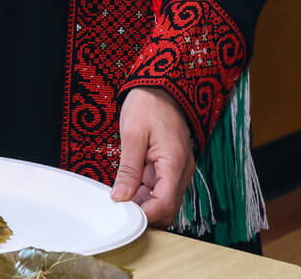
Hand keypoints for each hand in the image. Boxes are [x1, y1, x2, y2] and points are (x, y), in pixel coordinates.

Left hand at [110, 87, 194, 227]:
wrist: (161, 85)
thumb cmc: (148, 103)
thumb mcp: (132, 134)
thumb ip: (128, 169)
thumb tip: (121, 197)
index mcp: (174, 162)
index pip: (165, 204)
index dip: (145, 215)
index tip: (124, 215)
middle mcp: (182, 170)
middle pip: (167, 207)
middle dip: (145, 211)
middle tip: (118, 206)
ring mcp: (179, 168)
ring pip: (164, 199)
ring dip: (144, 201)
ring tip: (120, 193)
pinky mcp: (172, 165)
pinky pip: (161, 186)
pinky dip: (146, 191)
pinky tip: (128, 184)